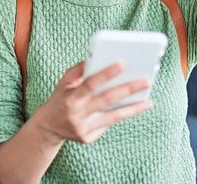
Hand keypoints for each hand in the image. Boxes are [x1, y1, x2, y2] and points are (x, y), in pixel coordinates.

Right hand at [32, 61, 153, 144]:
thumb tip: (98, 58)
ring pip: (113, 117)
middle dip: (128, 89)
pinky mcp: (88, 138)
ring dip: (133, 108)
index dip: (106, 74)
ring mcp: (83, 128)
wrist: (47, 127)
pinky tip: (130, 109)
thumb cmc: (61, 98)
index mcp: (71, 97)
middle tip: (146, 80)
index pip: (90, 83)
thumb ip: (79, 70)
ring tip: (148, 101)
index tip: (122, 63)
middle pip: (107, 100)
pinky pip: (107, 124)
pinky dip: (118, 115)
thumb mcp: (64, 82)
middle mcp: (77, 114)